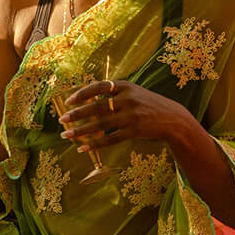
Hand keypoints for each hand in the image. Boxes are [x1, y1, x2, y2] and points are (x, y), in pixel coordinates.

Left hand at [57, 80, 192, 150]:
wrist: (172, 119)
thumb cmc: (147, 105)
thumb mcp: (133, 92)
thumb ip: (113, 94)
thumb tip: (85, 100)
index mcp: (125, 86)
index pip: (98, 87)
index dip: (81, 94)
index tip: (67, 101)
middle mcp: (127, 99)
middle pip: (96, 107)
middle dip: (76, 114)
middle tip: (62, 120)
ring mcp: (131, 115)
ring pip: (100, 124)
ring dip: (80, 131)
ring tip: (66, 135)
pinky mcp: (134, 131)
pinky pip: (110, 139)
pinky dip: (95, 144)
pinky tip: (83, 148)